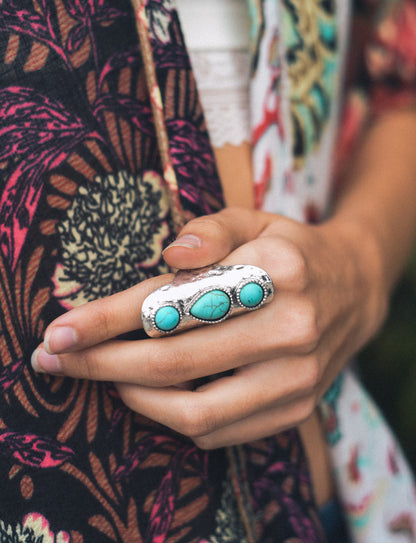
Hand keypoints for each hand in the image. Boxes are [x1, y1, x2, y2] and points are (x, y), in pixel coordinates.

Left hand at [31, 207, 386, 448]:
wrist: (353, 291)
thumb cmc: (290, 250)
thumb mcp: (255, 219)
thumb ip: (211, 229)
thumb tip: (170, 255)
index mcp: (278, 270)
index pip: (178, 302)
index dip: (110, 320)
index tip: (61, 330)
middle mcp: (291, 329)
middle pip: (175, 362)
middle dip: (103, 364)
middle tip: (58, 358)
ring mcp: (296, 378)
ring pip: (193, 411)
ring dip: (132, 398)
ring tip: (103, 377)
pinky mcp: (295, 410)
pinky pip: (218, 431)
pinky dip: (171, 417)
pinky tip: (150, 393)